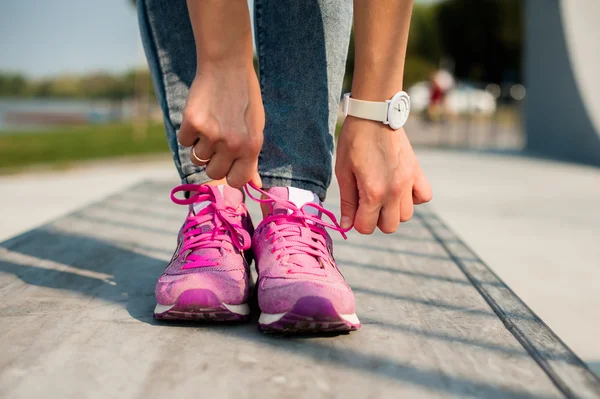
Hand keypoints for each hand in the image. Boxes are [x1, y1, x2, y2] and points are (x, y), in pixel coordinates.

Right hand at [178, 62, 263, 187]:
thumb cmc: (244, 99)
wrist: (227, 67)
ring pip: (197, 158)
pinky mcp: (192, 123)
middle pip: (213, 173)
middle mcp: (232, 144)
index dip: (230, 175)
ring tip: (210, 124)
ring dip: (200, 146)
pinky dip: (188, 133)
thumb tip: (256, 185)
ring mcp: (211, 135)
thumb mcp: (256, 128)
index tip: (228, 165)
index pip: (237, 181)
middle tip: (217, 141)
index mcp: (251, 147)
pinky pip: (184, 142)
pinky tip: (199, 116)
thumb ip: (252, 158)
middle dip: (213, 162)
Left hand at [335, 117, 432, 233]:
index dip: (357, 221)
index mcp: (373, 192)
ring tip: (383, 193)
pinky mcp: (417, 172)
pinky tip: (400, 188)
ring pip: (406, 215)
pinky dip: (413, 198)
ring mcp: (408, 182)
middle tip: (367, 202)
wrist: (375, 114)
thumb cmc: (354, 141)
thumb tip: (346, 225)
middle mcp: (394, 191)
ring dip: (393, 210)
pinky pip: (424, 197)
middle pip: (389, 226)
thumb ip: (347, 201)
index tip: (353, 210)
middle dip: (375, 219)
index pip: (367, 227)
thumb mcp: (343, 172)